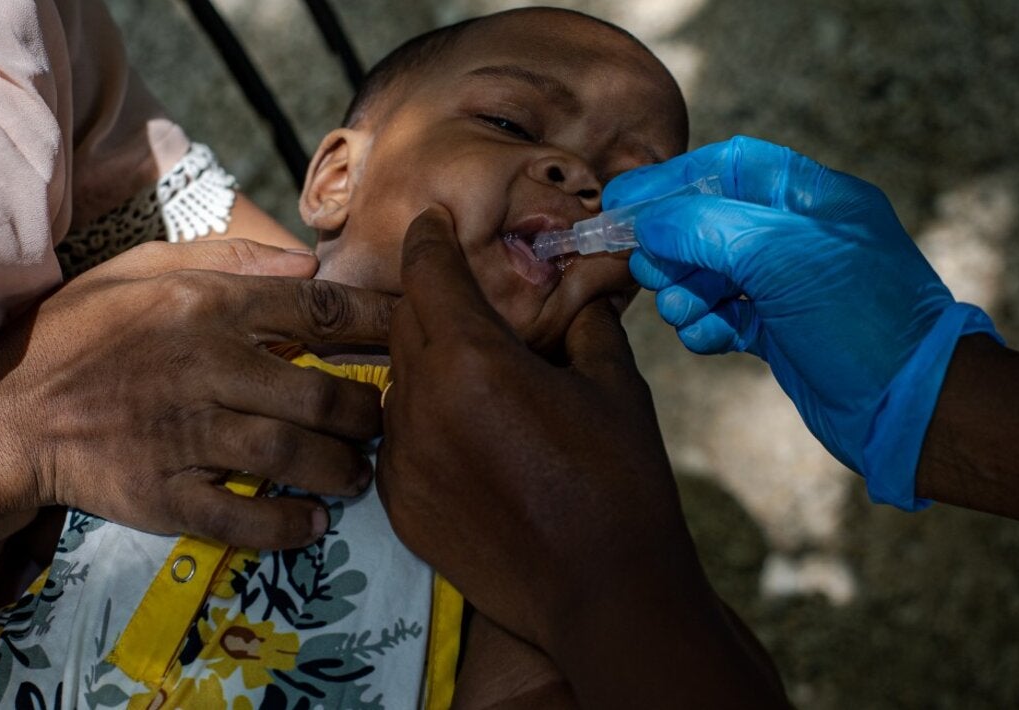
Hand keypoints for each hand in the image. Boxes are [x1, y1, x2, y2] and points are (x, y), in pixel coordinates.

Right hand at [0, 239, 395, 547]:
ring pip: (289, 457)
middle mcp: (203, 368)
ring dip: (340, 469)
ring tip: (359, 474)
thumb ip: (228, 260)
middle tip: (381, 421)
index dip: (377, 320)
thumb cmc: (79, 331)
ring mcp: (183, 436)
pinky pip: (240, 517)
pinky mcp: (163, 494)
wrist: (6, 412)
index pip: (315, 308)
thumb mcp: (143, 267)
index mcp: (204, 307)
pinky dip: (284, 526)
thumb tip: (306, 262)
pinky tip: (311, 524)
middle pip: (317, 395)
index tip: (415, 331)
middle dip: (367, 412)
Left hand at [376, 208, 783, 705]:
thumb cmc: (619, 483)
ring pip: (399, 384)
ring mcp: (402, 459)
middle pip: (406, 324)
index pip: (430, 273)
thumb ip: (586, 326)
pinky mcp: (400, 505)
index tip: (431, 220)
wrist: (603, 594)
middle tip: (464, 296)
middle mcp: (420, 403)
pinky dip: (425, 423)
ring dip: (428, 365)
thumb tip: (578, 296)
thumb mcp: (615, 387)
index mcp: (471, 360)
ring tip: (474, 375)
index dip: (429, 238)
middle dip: (432, 302)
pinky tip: (468, 435)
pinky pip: (400, 440)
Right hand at [609, 135, 999, 509]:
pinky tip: (708, 338)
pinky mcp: (781, 331)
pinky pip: (723, 316)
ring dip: (684, 291)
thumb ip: (706, 227)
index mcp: (812, 198)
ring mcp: (790, 285)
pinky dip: (706, 326)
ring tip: (683, 312)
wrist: (910, 407)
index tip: (623, 202)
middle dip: (672, 246)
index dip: (671, 179)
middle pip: (708, 220)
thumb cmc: (861, 320)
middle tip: (647, 271)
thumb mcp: (780, 256)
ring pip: (709, 273)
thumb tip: (649, 222)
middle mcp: (799, 236)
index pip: (727, 166)